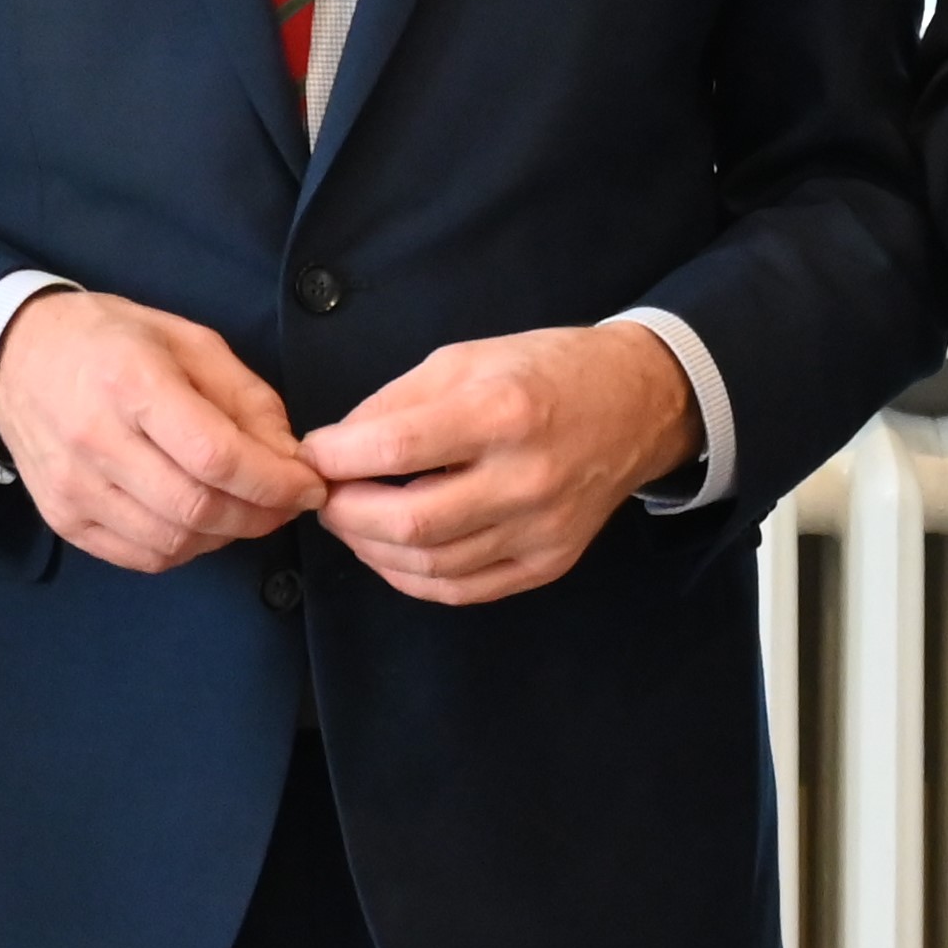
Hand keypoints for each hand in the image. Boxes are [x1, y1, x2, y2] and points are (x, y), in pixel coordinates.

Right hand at [0, 291, 324, 575]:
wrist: (17, 358)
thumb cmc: (110, 341)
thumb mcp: (187, 340)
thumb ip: (245, 397)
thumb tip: (289, 458)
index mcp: (131, 382)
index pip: (215, 456)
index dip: (275, 482)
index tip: (310, 485)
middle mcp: (96, 440)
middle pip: (198, 508)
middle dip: (261, 515)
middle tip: (288, 502)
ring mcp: (73, 488)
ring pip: (173, 542)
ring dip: (226, 535)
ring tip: (246, 508)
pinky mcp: (63, 519)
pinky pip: (142, 557)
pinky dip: (185, 548)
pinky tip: (199, 521)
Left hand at [299, 325, 697, 607]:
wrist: (635, 405)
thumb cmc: (542, 370)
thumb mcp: (464, 358)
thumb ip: (396, 403)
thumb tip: (335, 446)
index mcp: (501, 412)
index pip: (397, 448)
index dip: (337, 457)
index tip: (312, 454)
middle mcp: (525, 479)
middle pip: (410, 522)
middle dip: (346, 514)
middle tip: (323, 496)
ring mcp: (541, 530)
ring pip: (431, 565)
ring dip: (372, 549)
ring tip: (351, 521)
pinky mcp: (548, 563)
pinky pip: (463, 589)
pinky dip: (412, 578)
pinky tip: (391, 552)